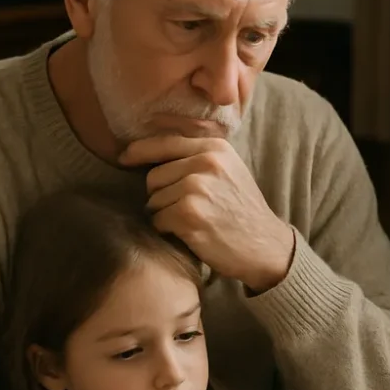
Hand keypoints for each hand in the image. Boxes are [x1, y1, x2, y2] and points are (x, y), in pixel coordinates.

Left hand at [119, 136, 294, 292]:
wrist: (265, 246)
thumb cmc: (243, 211)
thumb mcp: (229, 171)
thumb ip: (199, 157)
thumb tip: (153, 151)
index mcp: (215, 148)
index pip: (165, 143)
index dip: (139, 151)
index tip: (124, 158)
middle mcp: (206, 163)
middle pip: (154, 176)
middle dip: (161, 195)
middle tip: (187, 210)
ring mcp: (197, 188)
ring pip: (154, 200)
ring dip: (165, 215)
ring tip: (193, 222)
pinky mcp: (189, 215)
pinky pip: (158, 220)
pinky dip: (168, 230)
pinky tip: (191, 234)